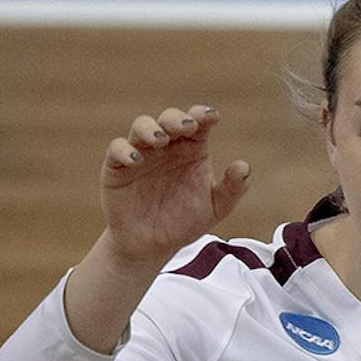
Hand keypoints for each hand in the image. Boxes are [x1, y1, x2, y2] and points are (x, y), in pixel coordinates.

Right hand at [99, 104, 249, 269]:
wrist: (153, 245)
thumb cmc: (185, 221)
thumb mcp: (215, 208)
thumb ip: (232, 189)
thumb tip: (243, 166)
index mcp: (192, 150)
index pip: (198, 124)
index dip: (203, 115)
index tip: (212, 117)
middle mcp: (167, 147)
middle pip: (169, 119)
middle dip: (176, 118)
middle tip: (187, 126)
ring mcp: (142, 154)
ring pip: (141, 126)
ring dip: (150, 128)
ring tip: (161, 140)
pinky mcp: (117, 167)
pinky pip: (117, 149)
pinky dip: (125, 150)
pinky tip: (136, 160)